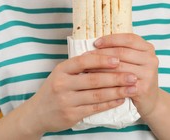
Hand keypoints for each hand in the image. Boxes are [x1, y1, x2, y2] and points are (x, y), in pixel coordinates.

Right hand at [22, 53, 137, 134]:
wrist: (37, 113)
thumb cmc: (54, 90)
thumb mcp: (61, 73)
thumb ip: (79, 66)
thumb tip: (106, 55)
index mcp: (61, 69)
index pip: (83, 61)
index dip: (101, 60)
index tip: (118, 59)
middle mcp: (62, 84)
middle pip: (93, 79)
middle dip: (116, 77)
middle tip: (132, 76)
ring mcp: (66, 101)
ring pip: (97, 95)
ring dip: (117, 91)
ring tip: (131, 88)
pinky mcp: (71, 115)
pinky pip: (95, 108)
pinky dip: (109, 103)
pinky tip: (120, 99)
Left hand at [92, 33, 159, 117]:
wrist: (149, 100)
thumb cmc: (136, 77)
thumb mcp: (133, 60)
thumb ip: (121, 50)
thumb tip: (96, 43)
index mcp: (148, 48)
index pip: (128, 38)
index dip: (111, 39)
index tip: (95, 43)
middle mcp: (151, 59)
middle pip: (122, 52)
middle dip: (102, 54)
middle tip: (85, 56)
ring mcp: (149, 74)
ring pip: (119, 67)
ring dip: (100, 67)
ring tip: (86, 68)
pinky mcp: (143, 88)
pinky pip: (120, 83)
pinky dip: (105, 81)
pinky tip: (95, 81)